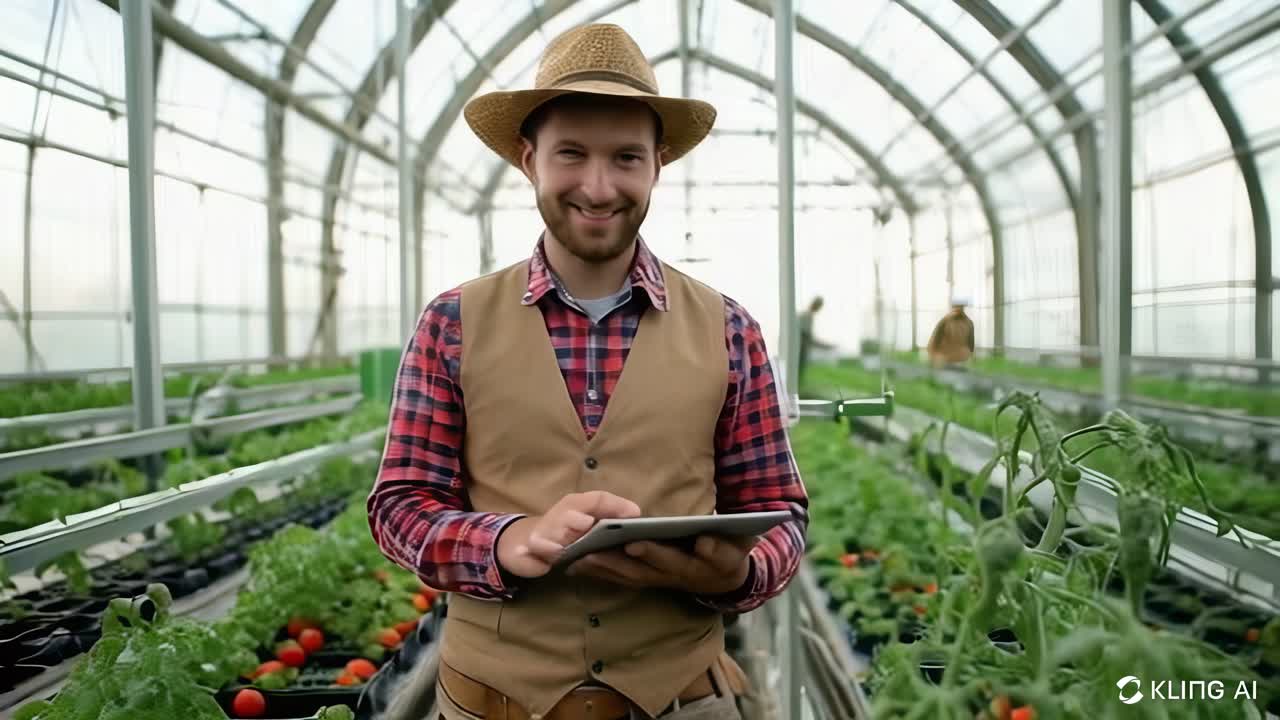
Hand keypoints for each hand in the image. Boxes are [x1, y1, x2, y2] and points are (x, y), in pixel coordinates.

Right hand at [496, 491, 641, 578]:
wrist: (525, 542)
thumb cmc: (566, 531)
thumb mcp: (587, 523)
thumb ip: (607, 519)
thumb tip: (635, 515)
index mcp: (576, 506)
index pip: (596, 500)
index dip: (614, 505)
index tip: (634, 514)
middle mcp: (557, 517)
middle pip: (565, 514)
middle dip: (574, 519)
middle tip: (585, 523)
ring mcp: (538, 535)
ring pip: (542, 537)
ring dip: (550, 543)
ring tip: (558, 551)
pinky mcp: (522, 552)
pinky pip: (523, 556)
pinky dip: (527, 559)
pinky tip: (538, 566)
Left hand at [566, 534, 757, 595]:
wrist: (724, 578)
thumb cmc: (729, 556)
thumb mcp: (735, 550)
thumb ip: (722, 548)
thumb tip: (705, 543)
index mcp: (690, 567)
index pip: (668, 561)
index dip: (651, 553)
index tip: (633, 543)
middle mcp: (668, 578)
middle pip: (637, 572)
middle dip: (612, 563)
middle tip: (588, 551)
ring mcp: (655, 581)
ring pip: (624, 576)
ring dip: (600, 569)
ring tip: (575, 556)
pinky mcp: (645, 579)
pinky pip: (619, 578)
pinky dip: (599, 572)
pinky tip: (578, 562)